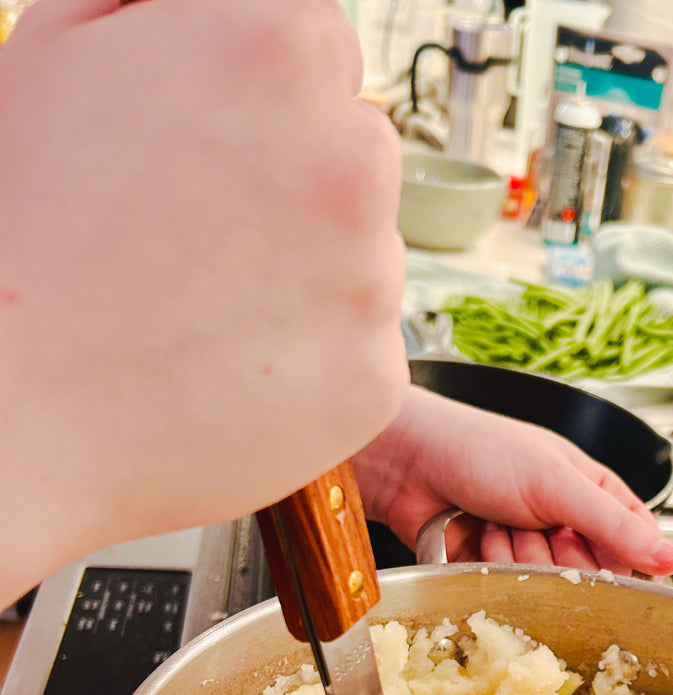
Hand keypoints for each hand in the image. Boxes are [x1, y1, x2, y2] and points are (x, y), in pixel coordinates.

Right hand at [0, 0, 408, 604]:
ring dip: (306, 272)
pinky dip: (309, 358)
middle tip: (193, 232)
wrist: (19, 413)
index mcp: (277, 45)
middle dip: (292, 180)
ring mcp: (374, 276)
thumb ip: (161, 6)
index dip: (255, 94)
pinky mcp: (376, 376)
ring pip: (362, 254)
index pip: (316, 42)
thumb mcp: (60, 48)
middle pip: (353, 149)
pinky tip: (226, 362)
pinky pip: (358, 348)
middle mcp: (353, 155)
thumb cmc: (19, 234)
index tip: (209, 138)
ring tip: (199, 304)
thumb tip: (217, 10)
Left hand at [354, 387, 672, 576]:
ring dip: (518, 560)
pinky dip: (490, 570)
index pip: (631, 542)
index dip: (622, 561)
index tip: (608, 569)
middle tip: (537, 529)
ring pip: (544, 583)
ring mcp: (523, 543)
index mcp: (589, 489)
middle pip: (587, 571)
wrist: (403, 460)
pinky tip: (475, 540)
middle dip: (560, 557)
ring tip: (496, 523)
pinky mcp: (488, 566)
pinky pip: (506, 590)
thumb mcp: (557, 482)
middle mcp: (560, 518)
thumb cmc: (477, 448)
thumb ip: (615, 525)